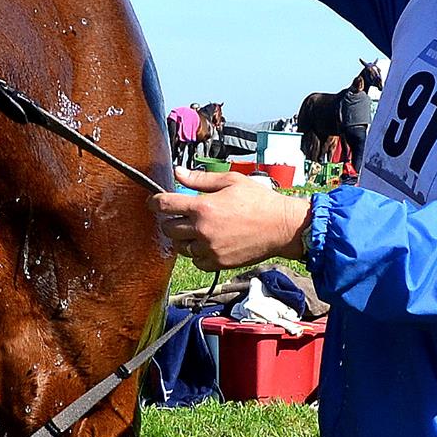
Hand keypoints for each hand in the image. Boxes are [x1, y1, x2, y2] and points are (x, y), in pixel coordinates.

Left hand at [152, 167, 311, 270]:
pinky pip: (196, 261)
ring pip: (181, 247)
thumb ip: (200, 179)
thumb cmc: (259, 200)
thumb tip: (178, 172)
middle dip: (171, 220)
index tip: (154, 202)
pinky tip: (208, 243)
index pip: (165, 205)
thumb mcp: (231, 181)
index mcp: (203, 207)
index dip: (155, 202)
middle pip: (168, 229)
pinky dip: (197, 253)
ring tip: (198, 229)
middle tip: (182, 215)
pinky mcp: (218, 263)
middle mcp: (202, 230)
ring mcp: (209, 249)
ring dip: (184, 238)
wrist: (281, 227)